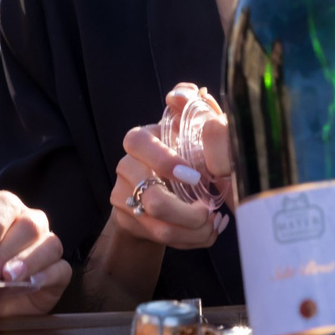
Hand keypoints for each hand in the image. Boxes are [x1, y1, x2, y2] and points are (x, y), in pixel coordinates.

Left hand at [0, 191, 70, 316]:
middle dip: (6, 249)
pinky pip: (61, 269)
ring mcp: (44, 249)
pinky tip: (30, 284)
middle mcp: (27, 226)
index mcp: (0, 215)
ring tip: (7, 279)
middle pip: (30, 223)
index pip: (4, 204)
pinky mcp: (57, 274)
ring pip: (50, 244)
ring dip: (27, 261)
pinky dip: (46, 275)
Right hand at [108, 85, 233, 251]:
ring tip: (212, 227)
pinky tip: (204, 234)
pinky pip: (159, 238)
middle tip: (211, 214)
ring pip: (156, 224)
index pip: (139, 145)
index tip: (194, 176)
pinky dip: (187, 240)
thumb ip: (190, 105)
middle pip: (151, 198)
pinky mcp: (127, 221)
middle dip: (187, 213)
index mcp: (139, 140)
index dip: (165, 161)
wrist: (166, 187)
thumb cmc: (185, 152)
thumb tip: (186, 93)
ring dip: (192, 231)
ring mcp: (122, 196)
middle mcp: (125, 167)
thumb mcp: (191, 128)